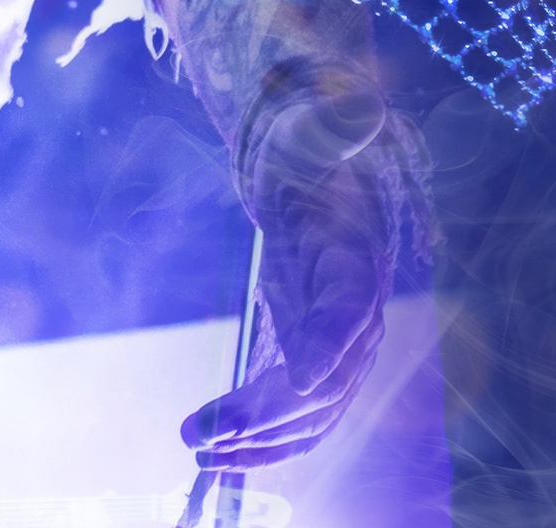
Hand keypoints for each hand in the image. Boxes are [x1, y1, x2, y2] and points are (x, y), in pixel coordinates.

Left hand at [182, 88, 398, 469]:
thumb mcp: (314, 126)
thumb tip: (355, 100)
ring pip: (308, 412)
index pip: (350, 308)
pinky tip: (217, 454)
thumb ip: (333, 121)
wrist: (316, 176)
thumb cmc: (311, 146)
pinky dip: (262, 440)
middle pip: (324, 378)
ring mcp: (336, 346)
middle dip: (270, 411)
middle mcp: (356, 315)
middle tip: (205, 432)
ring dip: (259, 440)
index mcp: (356, 258)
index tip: (296, 375)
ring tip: (199, 450)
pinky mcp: (311, 360)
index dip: (327, 342)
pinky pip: (296, 415)